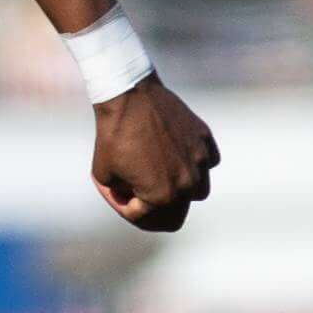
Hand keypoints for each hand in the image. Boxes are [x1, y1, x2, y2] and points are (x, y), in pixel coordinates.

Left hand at [92, 76, 218, 233]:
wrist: (128, 95)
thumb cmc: (112, 135)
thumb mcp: (104, 176)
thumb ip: (123, 196)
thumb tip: (135, 199)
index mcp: (162, 196)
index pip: (142, 218)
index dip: (123, 208)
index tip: (115, 192)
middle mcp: (187, 183)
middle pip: (176, 215)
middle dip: (155, 211)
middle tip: (141, 198)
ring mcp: (200, 161)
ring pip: (198, 191)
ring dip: (181, 191)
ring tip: (164, 178)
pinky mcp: (205, 139)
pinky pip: (208, 162)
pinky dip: (196, 164)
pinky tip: (179, 157)